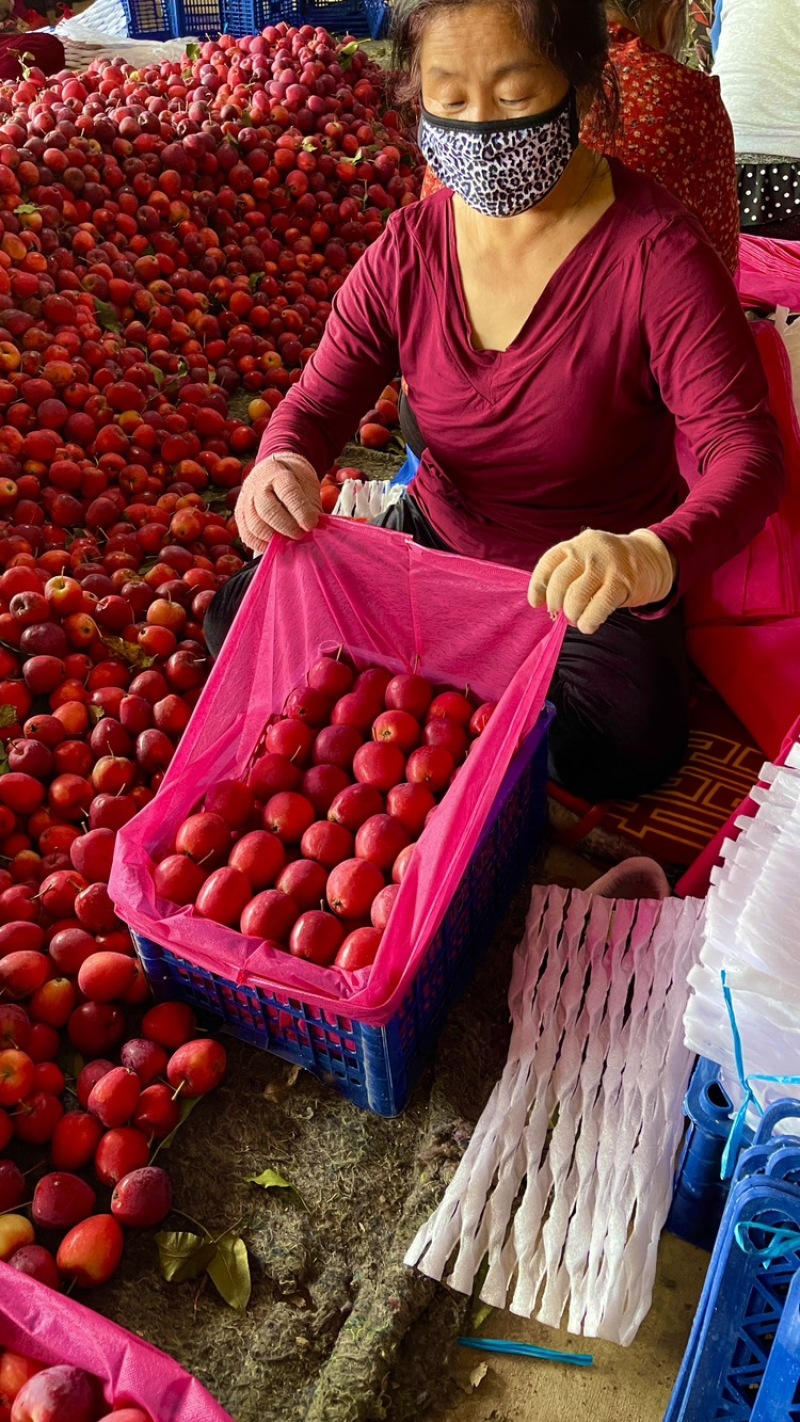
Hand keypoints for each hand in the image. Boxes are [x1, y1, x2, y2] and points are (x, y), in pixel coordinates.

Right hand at [235, 453, 321, 553]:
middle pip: (268, 510)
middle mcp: (257, 485)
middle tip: (300, 535)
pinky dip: (261, 544)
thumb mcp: (307, 485)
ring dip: (274, 538)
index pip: (287, 492)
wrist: (272, 472)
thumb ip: (310, 505)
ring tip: (288, 541)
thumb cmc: (294, 481)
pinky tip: (274, 545)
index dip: (300, 511)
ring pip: (255, 525)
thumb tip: (312, 528)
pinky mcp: (239, 514)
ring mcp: (245, 499)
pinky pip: (247, 534)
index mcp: (277, 472)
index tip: (311, 524)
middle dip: (287, 527)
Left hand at [528, 528, 675, 634]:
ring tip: (577, 619)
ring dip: (572, 615)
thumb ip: (568, 573)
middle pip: (560, 582)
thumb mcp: (587, 558)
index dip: (538, 585)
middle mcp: (590, 551)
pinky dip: (589, 621)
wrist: (652, 559)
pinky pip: (598, 607)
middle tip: (562, 614)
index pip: (548, 563)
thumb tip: (548, 604)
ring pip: (576, 597)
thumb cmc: (611, 565)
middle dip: (556, 604)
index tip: (536, 603)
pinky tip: (589, 625)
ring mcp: (607, 566)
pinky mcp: (622, 583)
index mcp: (577, 544)